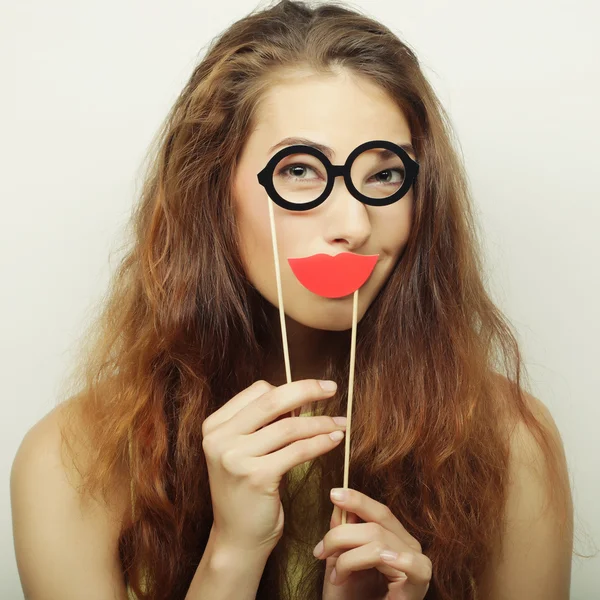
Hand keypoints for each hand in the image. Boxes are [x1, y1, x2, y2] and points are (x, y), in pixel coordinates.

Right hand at [201, 379, 346, 552]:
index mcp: (214, 426)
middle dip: (307, 390)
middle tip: (332, 389)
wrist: (237, 538)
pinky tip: (334, 440)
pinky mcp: (256, 477)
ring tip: (341, 423)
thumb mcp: (243, 451)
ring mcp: (235, 458)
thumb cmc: (246, 490)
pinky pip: (298, 451)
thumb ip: (261, 424)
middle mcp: (219, 438)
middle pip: (272, 400)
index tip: (314, 389)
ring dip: (321, 422)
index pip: (258, 391)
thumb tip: (300, 397)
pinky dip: (320, 442)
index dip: (289, 387)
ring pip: (289, 427)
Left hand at [315, 488, 431, 599]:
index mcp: (394, 538)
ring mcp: (416, 565)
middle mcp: (408, 547)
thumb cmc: (351, 599)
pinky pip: (415, 566)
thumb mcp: (340, 561)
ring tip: (336, 576)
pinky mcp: (419, 586)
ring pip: (380, 542)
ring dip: (349, 558)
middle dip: (341, 534)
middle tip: (320, 551)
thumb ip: (342, 532)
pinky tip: (386, 558)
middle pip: (377, 524)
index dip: (358, 500)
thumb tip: (339, 503)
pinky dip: (400, 559)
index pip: (380, 512)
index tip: (334, 494)